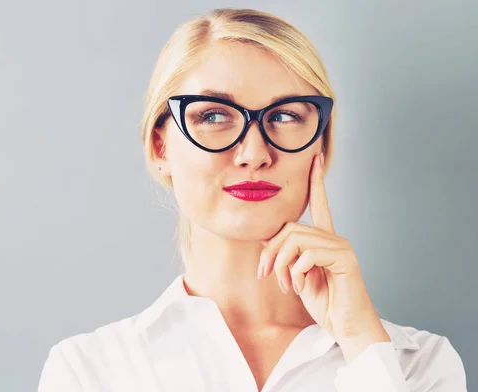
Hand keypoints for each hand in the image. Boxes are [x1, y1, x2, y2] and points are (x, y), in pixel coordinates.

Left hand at [257, 152, 390, 362]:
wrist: (347, 328)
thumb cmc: (325, 303)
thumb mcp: (297, 277)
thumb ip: (286, 256)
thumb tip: (264, 241)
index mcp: (324, 241)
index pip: (320, 204)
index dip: (317, 182)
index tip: (315, 157)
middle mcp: (334, 238)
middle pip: (290, 228)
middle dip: (271, 251)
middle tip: (265, 273)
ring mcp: (341, 247)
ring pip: (296, 240)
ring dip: (283, 265)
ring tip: (288, 285)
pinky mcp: (345, 259)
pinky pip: (308, 255)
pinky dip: (297, 274)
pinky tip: (303, 288)